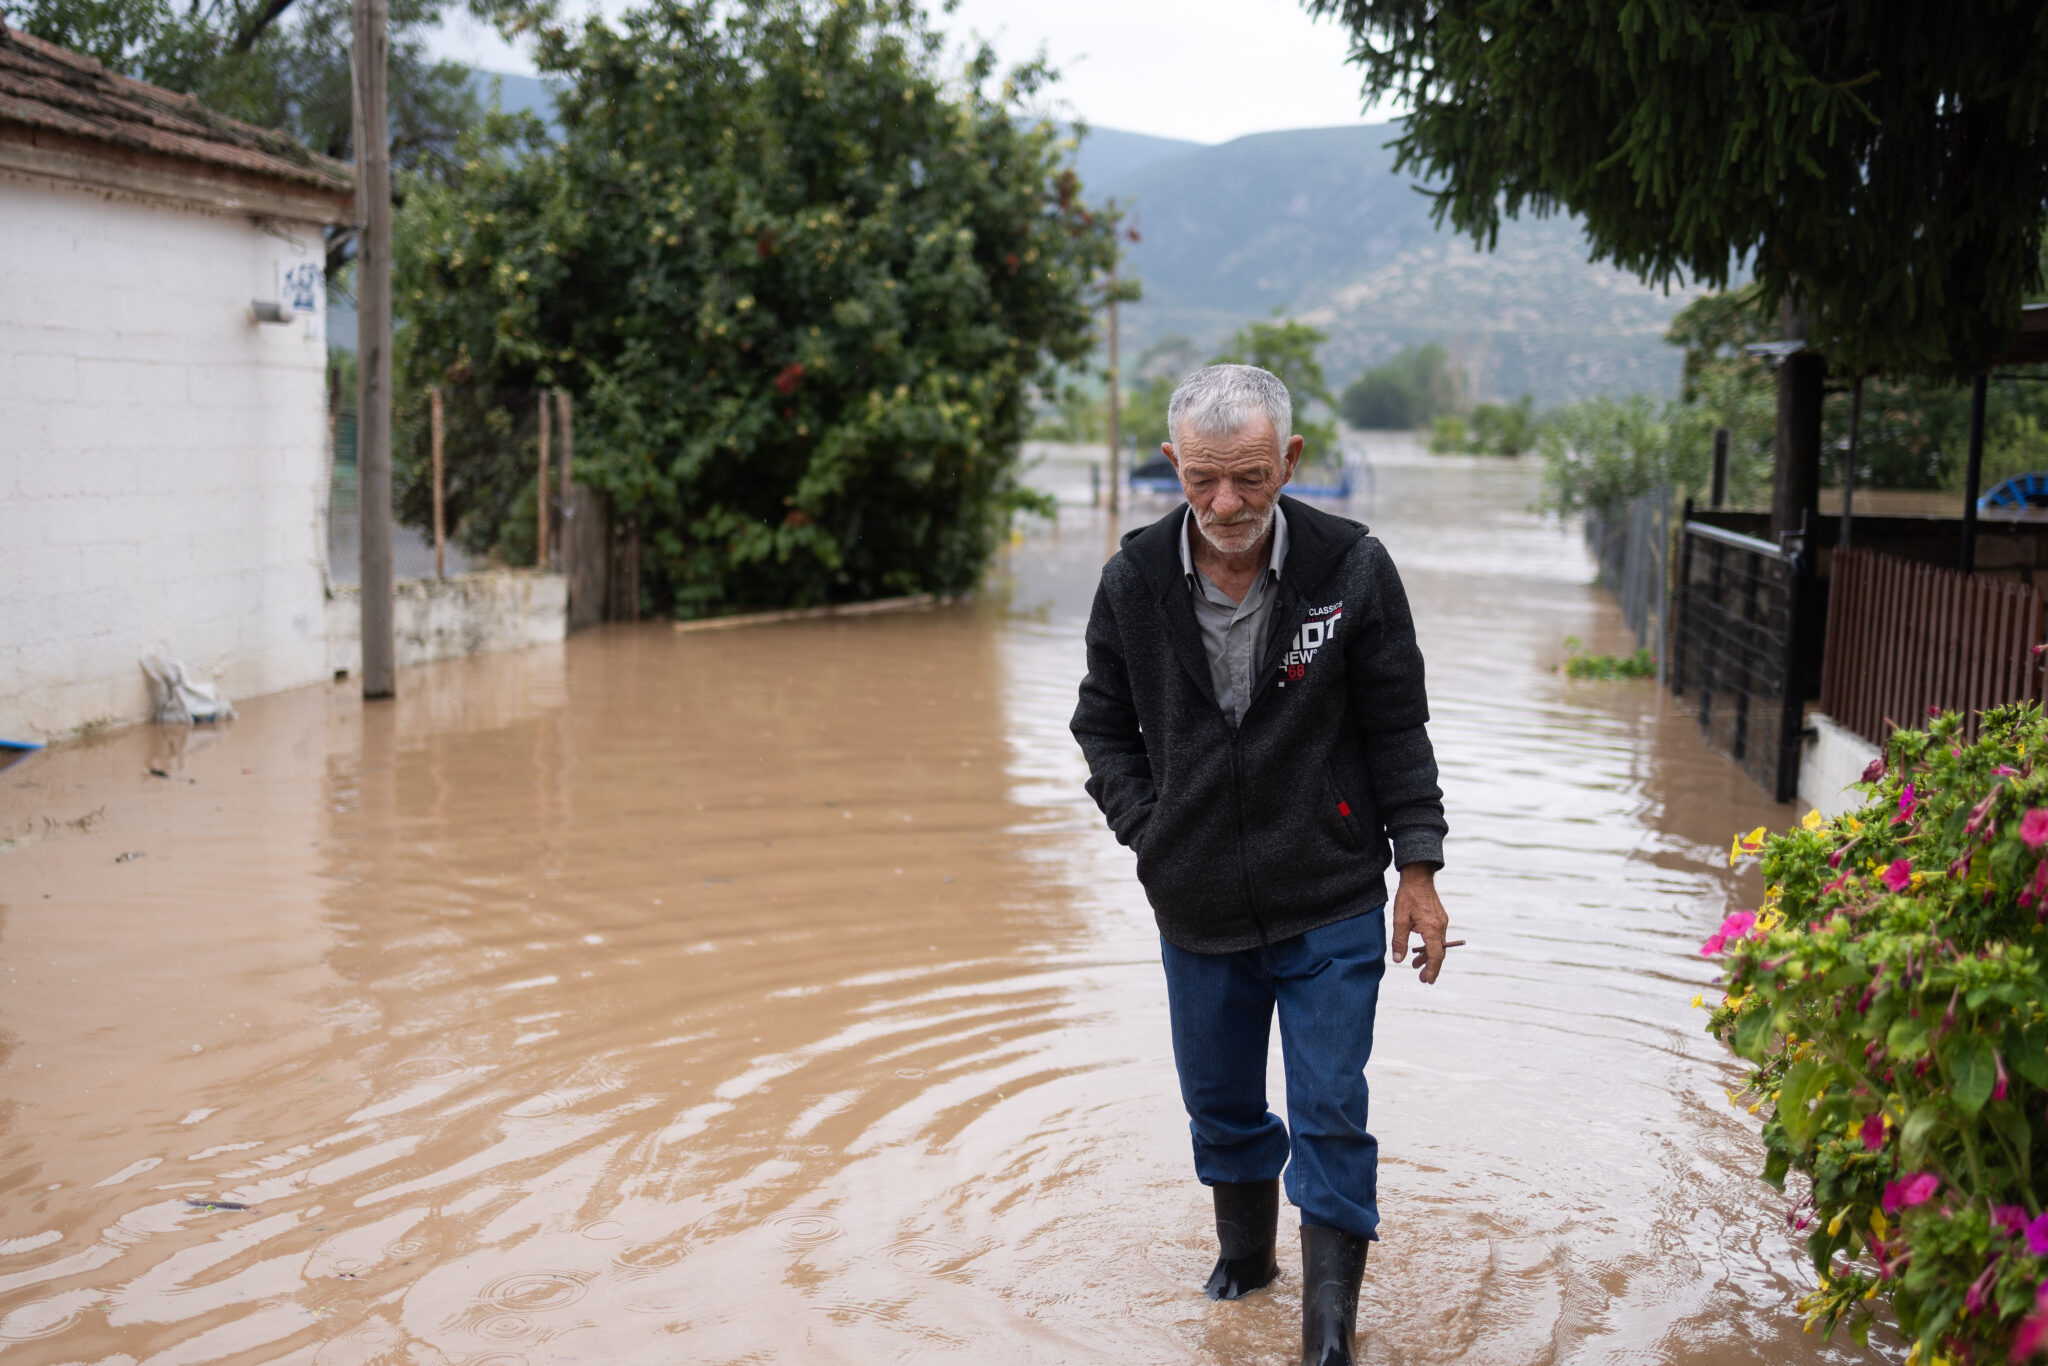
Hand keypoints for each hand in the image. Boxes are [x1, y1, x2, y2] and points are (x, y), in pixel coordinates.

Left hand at [1390, 864, 1448, 984]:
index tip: (1427, 980)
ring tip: (1415, 964)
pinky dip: (1429, 945)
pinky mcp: (1439, 918)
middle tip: (1423, 979)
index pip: (1435, 955)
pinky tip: (1419, 948)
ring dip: (1428, 956)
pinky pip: (1437, 937)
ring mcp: (1441, 922)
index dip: (1432, 970)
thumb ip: (1399, 941)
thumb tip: (1398, 959)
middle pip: (1439, 953)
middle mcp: (1440, 926)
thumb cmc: (1408, 897)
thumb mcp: (1399, 920)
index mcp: (1432, 929)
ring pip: (1437, 945)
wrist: (1418, 877)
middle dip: (1431, 967)